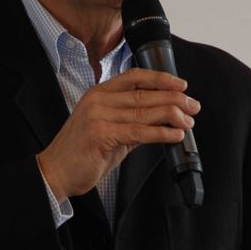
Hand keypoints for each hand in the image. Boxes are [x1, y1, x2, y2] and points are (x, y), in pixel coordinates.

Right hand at [37, 69, 198, 201]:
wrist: (56, 172)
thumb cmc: (82, 153)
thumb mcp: (109, 131)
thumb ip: (131, 121)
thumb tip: (161, 120)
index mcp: (98, 93)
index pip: (134, 77)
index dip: (161, 79)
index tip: (181, 85)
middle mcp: (98, 100)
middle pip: (144, 94)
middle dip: (174, 100)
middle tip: (194, 106)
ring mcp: (98, 115)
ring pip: (145, 111)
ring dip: (172, 116)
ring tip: (189, 121)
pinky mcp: (101, 134)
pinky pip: (139, 132)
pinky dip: (162, 133)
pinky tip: (175, 135)